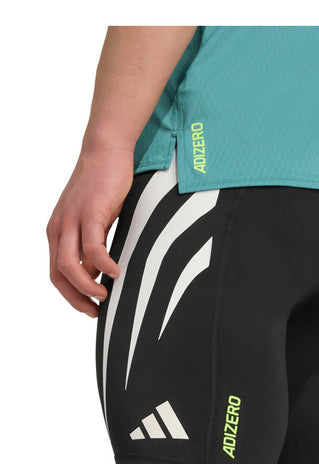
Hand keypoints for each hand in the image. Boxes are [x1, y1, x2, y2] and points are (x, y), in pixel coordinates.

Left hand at [46, 147, 133, 317]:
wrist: (105, 151)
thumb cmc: (102, 185)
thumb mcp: (93, 220)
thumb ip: (90, 245)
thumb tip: (97, 271)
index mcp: (58, 232)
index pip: (56, 273)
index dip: (70, 295)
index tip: (89, 307)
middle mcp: (59, 228)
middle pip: (59, 275)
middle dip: (76, 298)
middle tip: (96, 310)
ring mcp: (72, 220)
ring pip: (70, 266)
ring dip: (87, 286)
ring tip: (105, 295)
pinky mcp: (90, 213)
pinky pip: (92, 247)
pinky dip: (103, 264)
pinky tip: (116, 271)